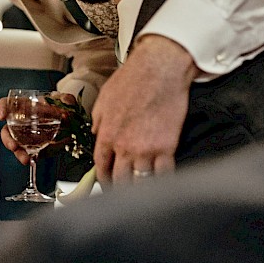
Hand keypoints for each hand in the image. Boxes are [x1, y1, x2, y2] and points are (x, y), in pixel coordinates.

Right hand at [0, 91, 77, 165]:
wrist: (74, 125)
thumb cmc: (65, 109)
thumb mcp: (67, 101)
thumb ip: (66, 100)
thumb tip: (64, 106)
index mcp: (27, 106)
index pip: (9, 104)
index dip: (2, 108)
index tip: (2, 116)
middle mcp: (23, 121)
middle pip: (7, 129)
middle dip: (7, 139)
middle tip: (13, 146)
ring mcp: (27, 136)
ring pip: (15, 144)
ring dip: (17, 152)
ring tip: (24, 158)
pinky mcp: (35, 148)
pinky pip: (28, 154)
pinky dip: (29, 158)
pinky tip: (33, 161)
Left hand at [90, 35, 198, 185]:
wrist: (159, 69)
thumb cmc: (133, 79)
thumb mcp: (104, 98)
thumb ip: (99, 121)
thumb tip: (96, 135)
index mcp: (107, 134)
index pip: (101, 167)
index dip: (103, 180)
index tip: (107, 184)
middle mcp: (124, 146)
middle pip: (120, 181)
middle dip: (121, 189)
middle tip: (125, 193)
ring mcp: (146, 150)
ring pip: (141, 183)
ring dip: (141, 189)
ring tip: (143, 191)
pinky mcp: (167, 148)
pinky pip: (164, 175)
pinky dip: (163, 182)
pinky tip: (163, 182)